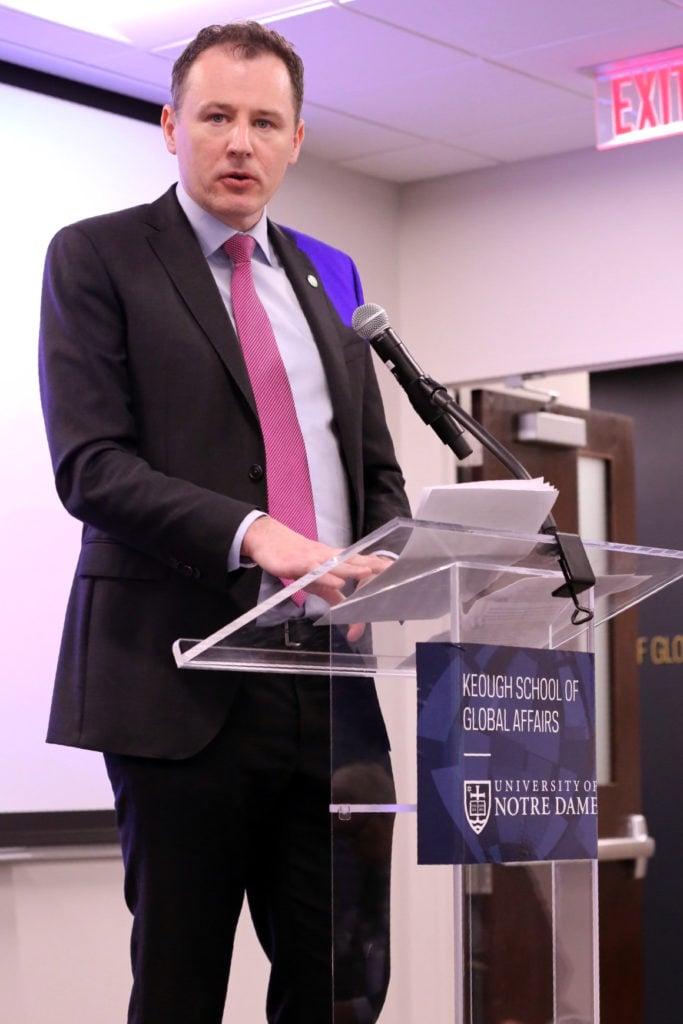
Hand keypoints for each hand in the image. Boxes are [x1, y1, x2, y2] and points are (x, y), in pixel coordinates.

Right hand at [241, 516, 388, 607]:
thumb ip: (331, 595)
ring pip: (337, 565)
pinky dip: (327, 577)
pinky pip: (315, 571)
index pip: (359, 561)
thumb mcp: (314, 581)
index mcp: (334, 559)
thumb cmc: (294, 560)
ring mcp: (314, 559)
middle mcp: (327, 557)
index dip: (375, 564)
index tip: (394, 568)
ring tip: (370, 573)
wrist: (268, 541)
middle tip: (391, 570)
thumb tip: (347, 608)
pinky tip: (338, 583)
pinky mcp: (299, 564)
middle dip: (372, 566)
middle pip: (353, 561)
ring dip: (354, 569)